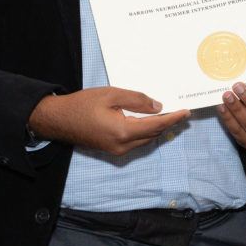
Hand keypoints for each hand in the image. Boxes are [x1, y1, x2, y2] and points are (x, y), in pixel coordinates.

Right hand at [28, 87, 189, 155]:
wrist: (58, 120)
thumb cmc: (82, 104)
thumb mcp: (111, 94)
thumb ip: (137, 100)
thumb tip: (158, 107)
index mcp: (123, 132)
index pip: (156, 126)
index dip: (173, 118)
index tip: (186, 112)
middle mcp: (122, 146)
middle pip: (153, 135)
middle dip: (168, 123)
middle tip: (180, 111)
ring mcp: (117, 151)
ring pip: (145, 139)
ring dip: (157, 127)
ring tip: (169, 113)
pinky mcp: (112, 150)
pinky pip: (135, 141)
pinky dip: (145, 131)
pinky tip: (149, 119)